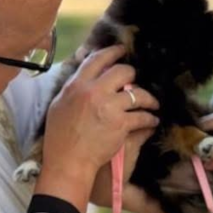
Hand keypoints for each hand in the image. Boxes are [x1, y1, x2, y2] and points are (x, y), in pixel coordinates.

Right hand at [36, 45, 158, 209]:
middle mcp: (94, 92)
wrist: (68, 162)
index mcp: (77, 85)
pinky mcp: (122, 124)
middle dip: (132, 76)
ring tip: (152, 104)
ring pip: (138, 93)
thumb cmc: (60, 137)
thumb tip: (84, 78)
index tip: (122, 50)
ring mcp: (109, 107)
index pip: (97, 59)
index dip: (113, 52)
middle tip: (136, 82)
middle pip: (122, 72)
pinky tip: (153, 121)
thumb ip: (73, 89)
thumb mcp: (59, 106)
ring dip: (148, 99)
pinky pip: (143, 116)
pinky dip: (150, 119)